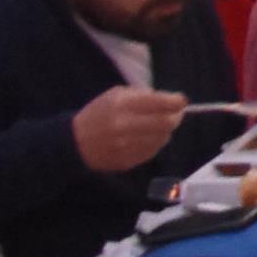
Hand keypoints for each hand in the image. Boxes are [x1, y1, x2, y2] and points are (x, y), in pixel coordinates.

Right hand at [72, 86, 195, 174]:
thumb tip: (171, 100)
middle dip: (176, 117)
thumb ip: (143, 95)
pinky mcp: (128, 161)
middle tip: (176, 114)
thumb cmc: (98, 113)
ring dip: (166, 130)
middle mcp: (125, 126)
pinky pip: (153, 151)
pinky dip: (156, 142)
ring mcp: (126, 146)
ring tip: (158, 125)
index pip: (160, 103)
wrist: (75, 143)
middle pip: (166, 123)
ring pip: (163, 138)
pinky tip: (148, 137)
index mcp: (121, 105)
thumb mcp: (115, 95)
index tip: (181, 100)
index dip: (177, 102)